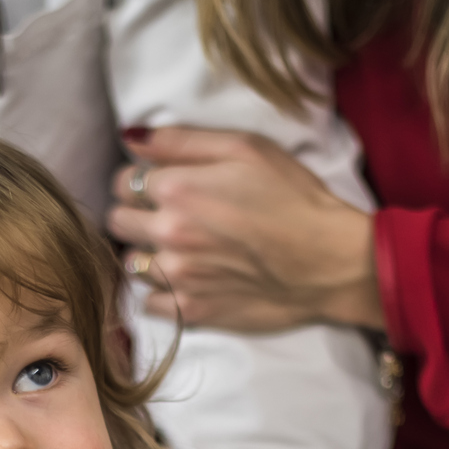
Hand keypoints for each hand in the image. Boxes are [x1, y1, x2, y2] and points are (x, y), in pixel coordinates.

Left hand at [108, 126, 385, 333]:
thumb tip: (131, 137)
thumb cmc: (294, 197)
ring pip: (131, 263)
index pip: (122, 181)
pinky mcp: (191, 311)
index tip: (165, 184)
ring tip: (182, 248)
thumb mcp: (245, 148)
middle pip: (118, 222)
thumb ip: (181, 140)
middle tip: (171, 214)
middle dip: (137, 214)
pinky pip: (148, 304)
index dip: (141, 180)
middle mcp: (167, 233)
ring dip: (148, 253)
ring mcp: (177, 277)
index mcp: (177, 189)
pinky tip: (185, 280)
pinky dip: (159, 293)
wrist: (329, 260)